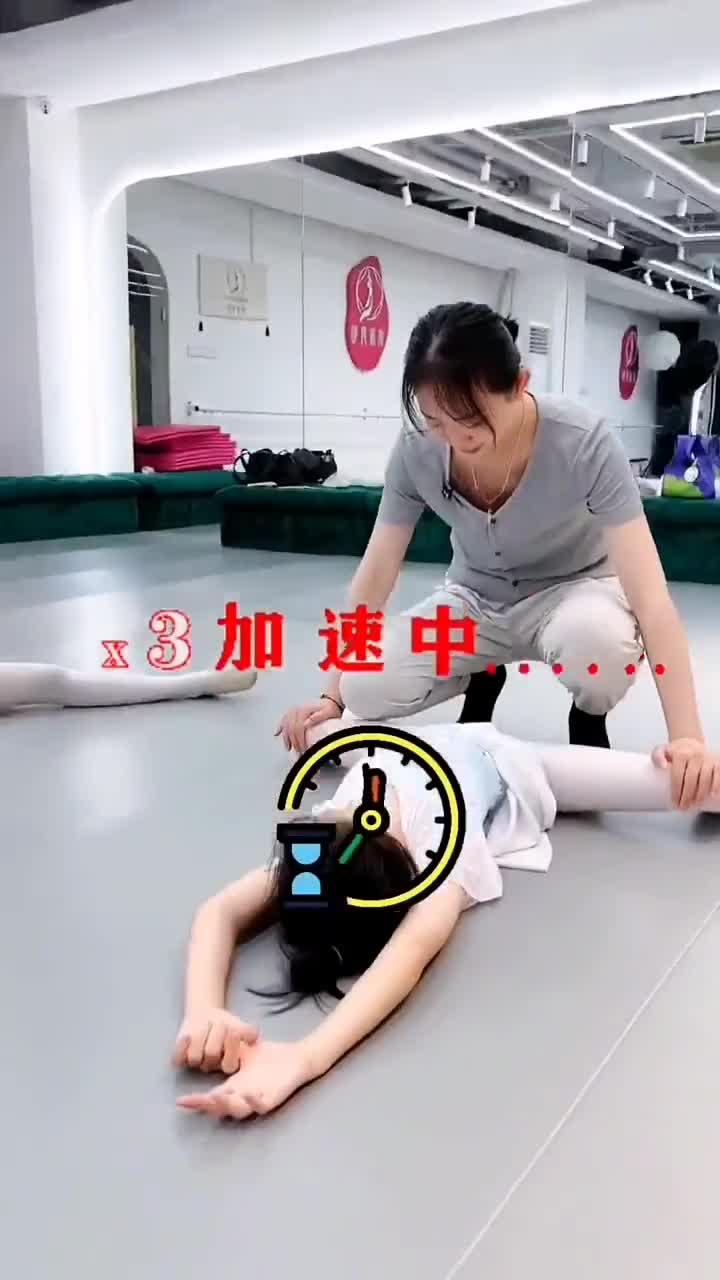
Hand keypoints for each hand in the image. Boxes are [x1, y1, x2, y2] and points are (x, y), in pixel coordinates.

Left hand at [173, 1008, 258, 1073]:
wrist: (206, 1017)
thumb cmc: (226, 1025)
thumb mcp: (240, 1025)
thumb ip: (248, 1031)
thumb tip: (254, 1035)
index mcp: (229, 1065)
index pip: (229, 1065)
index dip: (231, 1048)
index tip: (234, 1031)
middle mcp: (212, 1068)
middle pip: (212, 1055)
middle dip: (216, 1034)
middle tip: (220, 1023)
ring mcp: (196, 1064)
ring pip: (194, 1057)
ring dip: (200, 1035)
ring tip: (207, 1024)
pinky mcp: (180, 1059)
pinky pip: (178, 1058)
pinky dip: (182, 1046)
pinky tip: (188, 1035)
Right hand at [177, 1039, 315, 1118]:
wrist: (295, 1059)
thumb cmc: (267, 1057)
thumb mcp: (242, 1052)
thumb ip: (226, 1051)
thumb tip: (206, 1043)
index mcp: (234, 1088)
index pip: (211, 1098)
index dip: (196, 1101)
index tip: (180, 1101)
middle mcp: (242, 1098)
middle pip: (221, 1108)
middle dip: (208, 1106)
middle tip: (197, 1101)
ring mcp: (257, 1101)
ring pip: (239, 1110)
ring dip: (228, 1105)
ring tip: (217, 1097)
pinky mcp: (272, 1100)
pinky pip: (261, 1105)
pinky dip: (254, 1102)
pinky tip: (247, 1093)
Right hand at [275, 698, 338, 752]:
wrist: (330, 700)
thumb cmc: (330, 707)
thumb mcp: (327, 711)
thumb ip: (318, 717)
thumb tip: (306, 723)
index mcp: (303, 711)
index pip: (297, 729)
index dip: (300, 741)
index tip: (303, 750)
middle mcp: (296, 710)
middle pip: (290, 729)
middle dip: (294, 743)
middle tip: (298, 753)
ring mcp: (293, 711)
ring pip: (285, 726)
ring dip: (286, 738)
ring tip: (289, 748)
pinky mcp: (293, 712)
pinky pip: (284, 720)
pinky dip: (280, 727)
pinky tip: (277, 733)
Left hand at [651, 738, 719, 809]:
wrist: (690, 743)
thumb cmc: (675, 752)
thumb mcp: (662, 751)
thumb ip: (657, 756)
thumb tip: (661, 766)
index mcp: (680, 754)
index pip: (678, 775)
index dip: (676, 791)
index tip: (674, 802)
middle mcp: (695, 755)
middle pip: (691, 779)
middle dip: (687, 796)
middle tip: (683, 807)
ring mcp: (707, 758)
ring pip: (705, 779)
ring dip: (700, 794)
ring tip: (694, 805)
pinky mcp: (717, 762)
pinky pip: (719, 774)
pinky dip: (716, 785)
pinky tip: (712, 795)